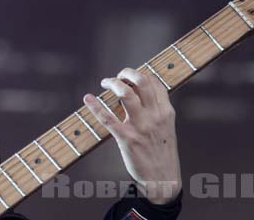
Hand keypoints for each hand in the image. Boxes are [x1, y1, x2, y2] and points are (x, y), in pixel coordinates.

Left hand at [83, 68, 181, 203]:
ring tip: (105, 83)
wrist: (162, 179)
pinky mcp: (126, 138)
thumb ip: (156, 109)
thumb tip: (139, 92)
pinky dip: (95, 106)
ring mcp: (140, 126)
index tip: (128, 77)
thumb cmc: (161, 151)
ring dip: (113, 83)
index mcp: (166, 112)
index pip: (153, 82)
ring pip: (126, 94)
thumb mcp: (166, 127)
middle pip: (141, 82)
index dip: (139, 74)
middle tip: (117, 76)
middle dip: (126, 73)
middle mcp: (155, 116)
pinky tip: (88, 99)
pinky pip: (108, 118)